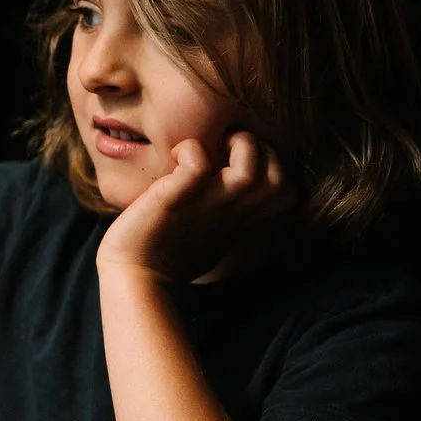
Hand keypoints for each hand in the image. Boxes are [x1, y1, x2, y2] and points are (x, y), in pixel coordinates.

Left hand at [95, 131, 290, 282]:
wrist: (133, 276)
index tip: (240, 160)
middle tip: (225, 149)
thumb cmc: (166, 256)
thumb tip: (228, 192)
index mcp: (239, 217)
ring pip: (250, 167)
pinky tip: (174, 157)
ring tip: (207, 150)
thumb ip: (226, 213)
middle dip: (260, 150)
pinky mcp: (175, 198)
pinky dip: (189, 150)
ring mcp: (205, 204)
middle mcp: (230, 211)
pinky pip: (196, 164)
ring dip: (234, 144)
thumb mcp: (210, 232)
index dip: (273, 166)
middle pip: (279, 176)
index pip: (286, 188)